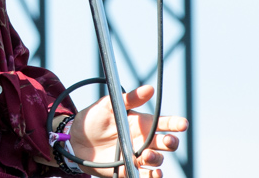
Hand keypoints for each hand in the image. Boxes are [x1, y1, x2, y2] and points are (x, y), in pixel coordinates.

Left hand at [70, 85, 187, 177]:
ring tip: (146, 156)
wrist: (75, 139)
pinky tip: (154, 174)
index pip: (164, 123)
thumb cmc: (94, 119)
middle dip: (170, 142)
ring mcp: (137, 156)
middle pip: (166, 143)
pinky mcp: (129, 170)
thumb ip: (129, 98)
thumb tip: (149, 89)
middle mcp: (143, 140)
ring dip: (157, 159)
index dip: (175, 123)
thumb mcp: (108, 105)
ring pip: (158, 160)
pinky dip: (152, 177)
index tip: (183, 124)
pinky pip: (146, 176)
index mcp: (141, 123)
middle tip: (166, 141)